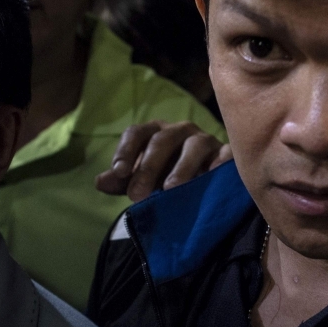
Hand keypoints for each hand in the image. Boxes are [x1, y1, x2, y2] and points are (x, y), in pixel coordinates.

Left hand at [96, 120, 231, 201]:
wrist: (204, 186)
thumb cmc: (166, 178)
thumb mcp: (142, 181)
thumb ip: (122, 181)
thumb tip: (100, 182)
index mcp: (155, 133)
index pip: (136, 133)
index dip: (125, 151)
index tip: (118, 172)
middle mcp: (180, 131)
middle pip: (162, 140)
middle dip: (148, 167)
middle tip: (137, 195)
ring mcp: (205, 140)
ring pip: (194, 145)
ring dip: (181, 167)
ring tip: (170, 189)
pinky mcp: (227, 153)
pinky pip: (226, 154)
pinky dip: (219, 163)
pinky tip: (210, 177)